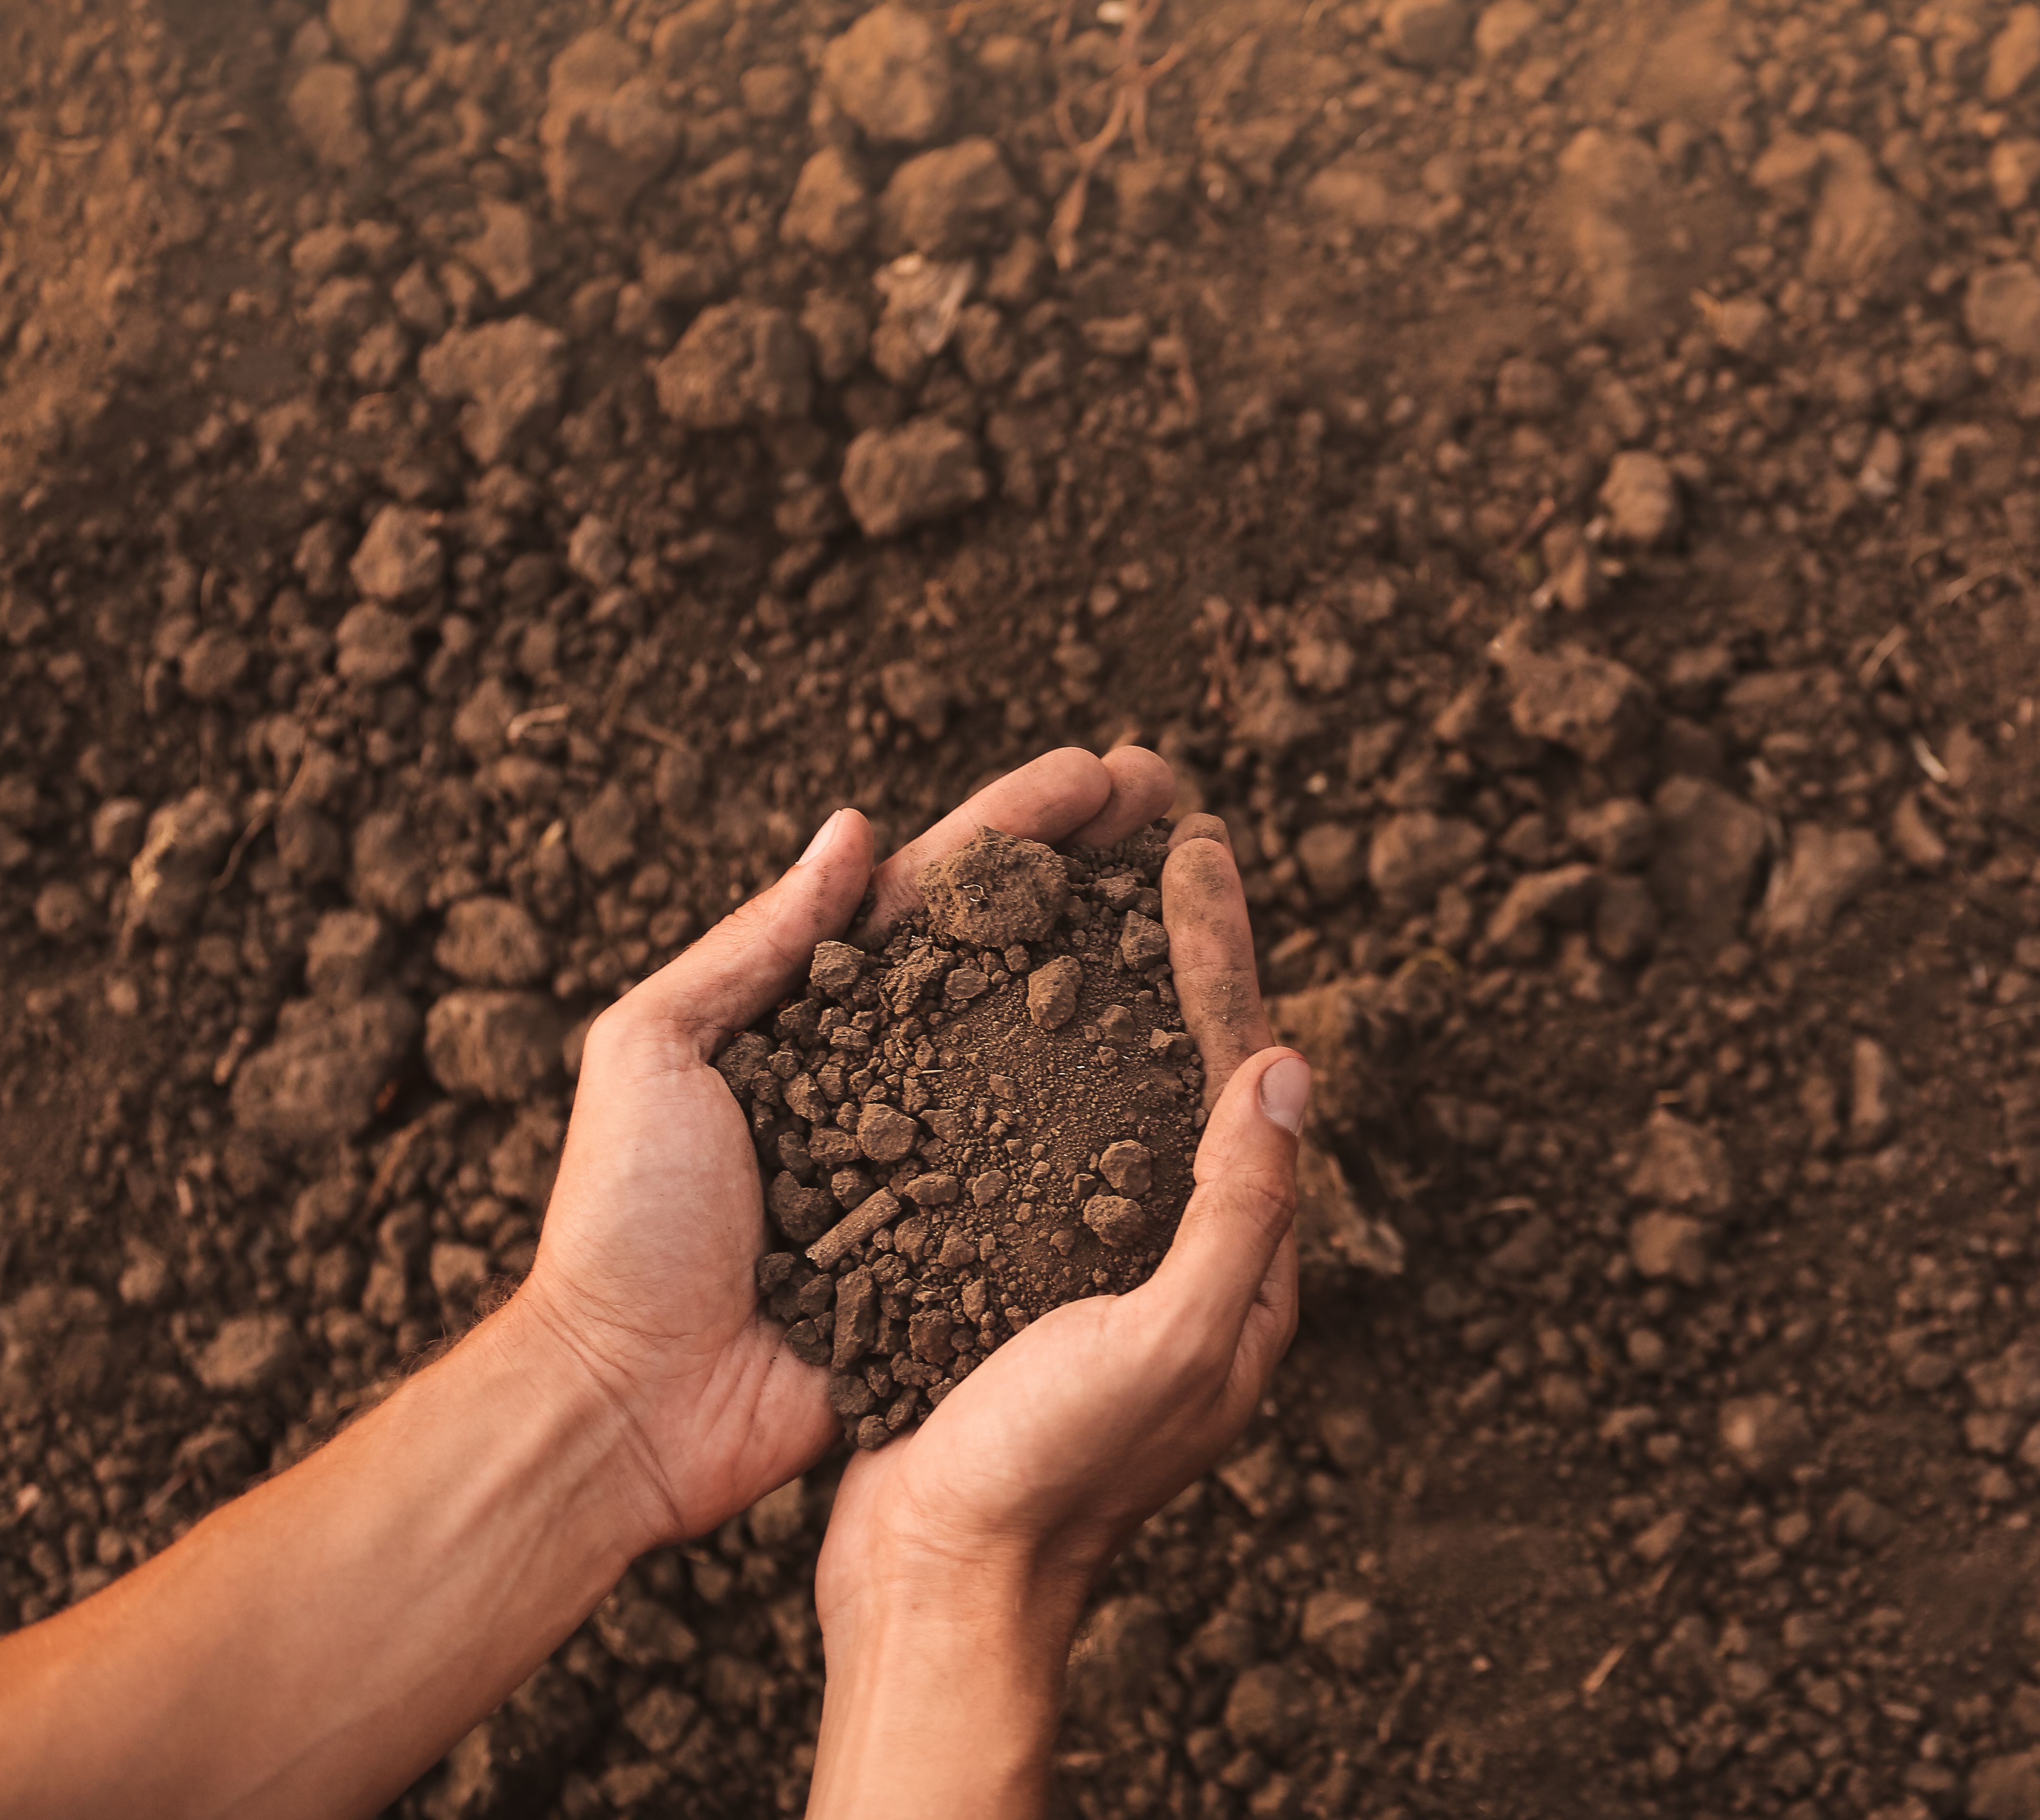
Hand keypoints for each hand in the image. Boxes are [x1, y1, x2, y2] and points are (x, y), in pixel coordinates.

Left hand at [509, 747, 1182, 1545]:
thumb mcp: (653, 1052)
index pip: (940, 890)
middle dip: (1103, 870)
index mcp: (824, 1016)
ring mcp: (944, 1161)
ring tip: (1213, 906)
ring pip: (1059, 1050)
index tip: (1107, 770)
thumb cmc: (622, 1223)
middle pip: (1020, 948)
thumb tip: (857, 828)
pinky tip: (1195, 1072)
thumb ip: (753, 946)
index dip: (1024, 822)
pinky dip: (1129, 1125)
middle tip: (1184, 804)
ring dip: (1136, 972)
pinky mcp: (974, 1252)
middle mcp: (898, 1075)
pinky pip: (1063, 1182)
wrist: (634, 1401)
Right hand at [813, 819, 1303, 1627]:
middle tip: (1154, 827)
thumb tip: (1292, 1065)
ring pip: (1118, 1090)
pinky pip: (1046, 1140)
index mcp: (1244, 1273)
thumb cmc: (1051, 1473)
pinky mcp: (1021, 1274)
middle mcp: (1186, 1258)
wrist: (936, 1579)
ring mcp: (1101, 1263)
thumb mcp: (1168, 1341)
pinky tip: (986, 1002)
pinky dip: (1033, 1058)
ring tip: (1075, 885)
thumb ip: (1239, 1209)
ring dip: (1103, 985)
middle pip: (1193, 1065)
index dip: (1222, 955)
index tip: (1194, 847)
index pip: (1248, 1073)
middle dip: (1178, 947)